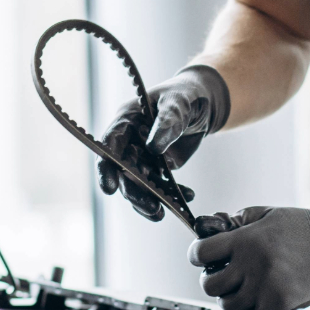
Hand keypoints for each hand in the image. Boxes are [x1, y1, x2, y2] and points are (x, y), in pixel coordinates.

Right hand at [96, 64, 229, 220]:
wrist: (203, 103)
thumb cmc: (185, 95)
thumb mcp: (178, 102)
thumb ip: (167, 121)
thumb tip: (154, 147)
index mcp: (127, 121)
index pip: (110, 144)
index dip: (106, 167)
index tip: (109, 187)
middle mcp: (130, 142)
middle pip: (124, 172)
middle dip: (134, 191)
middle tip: (152, 207)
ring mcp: (144, 157)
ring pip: (139, 184)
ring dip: (149, 200)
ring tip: (162, 213)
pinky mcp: (159, 168)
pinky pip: (161, 186)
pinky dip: (172, 195)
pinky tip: (188, 196)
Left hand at [188, 204, 309, 309]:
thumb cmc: (306, 227)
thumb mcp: (270, 213)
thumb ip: (241, 219)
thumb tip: (217, 226)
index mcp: (246, 238)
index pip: (202, 253)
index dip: (196, 255)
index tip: (200, 257)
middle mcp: (252, 263)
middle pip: (210, 284)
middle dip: (213, 280)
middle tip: (223, 276)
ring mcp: (265, 286)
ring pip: (228, 304)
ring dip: (231, 298)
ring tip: (242, 289)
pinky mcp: (279, 304)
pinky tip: (253, 303)